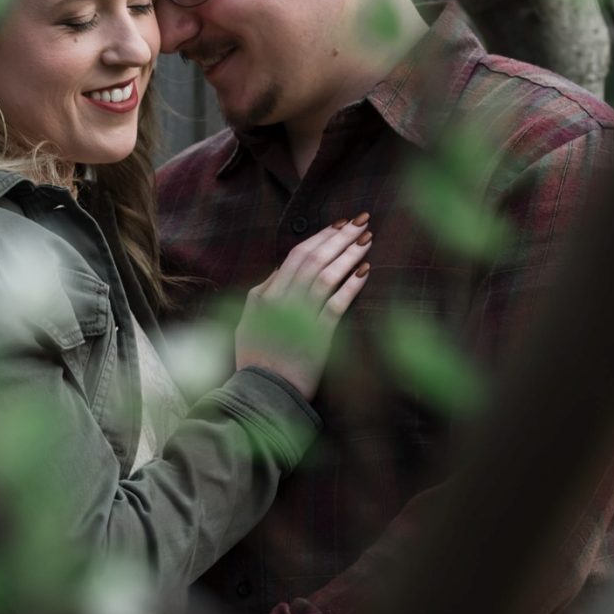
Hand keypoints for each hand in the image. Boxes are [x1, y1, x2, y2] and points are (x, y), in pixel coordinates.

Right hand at [235, 217, 370, 399]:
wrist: (262, 393)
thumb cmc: (254, 360)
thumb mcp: (246, 323)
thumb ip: (260, 294)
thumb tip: (277, 270)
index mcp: (266, 296)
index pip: (296, 256)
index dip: (320, 237)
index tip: (339, 224)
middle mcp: (283, 302)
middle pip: (315, 260)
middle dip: (340, 237)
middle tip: (361, 221)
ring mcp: (301, 318)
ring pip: (327, 277)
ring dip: (349, 255)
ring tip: (367, 240)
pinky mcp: (318, 336)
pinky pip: (337, 304)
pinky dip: (352, 286)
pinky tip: (365, 271)